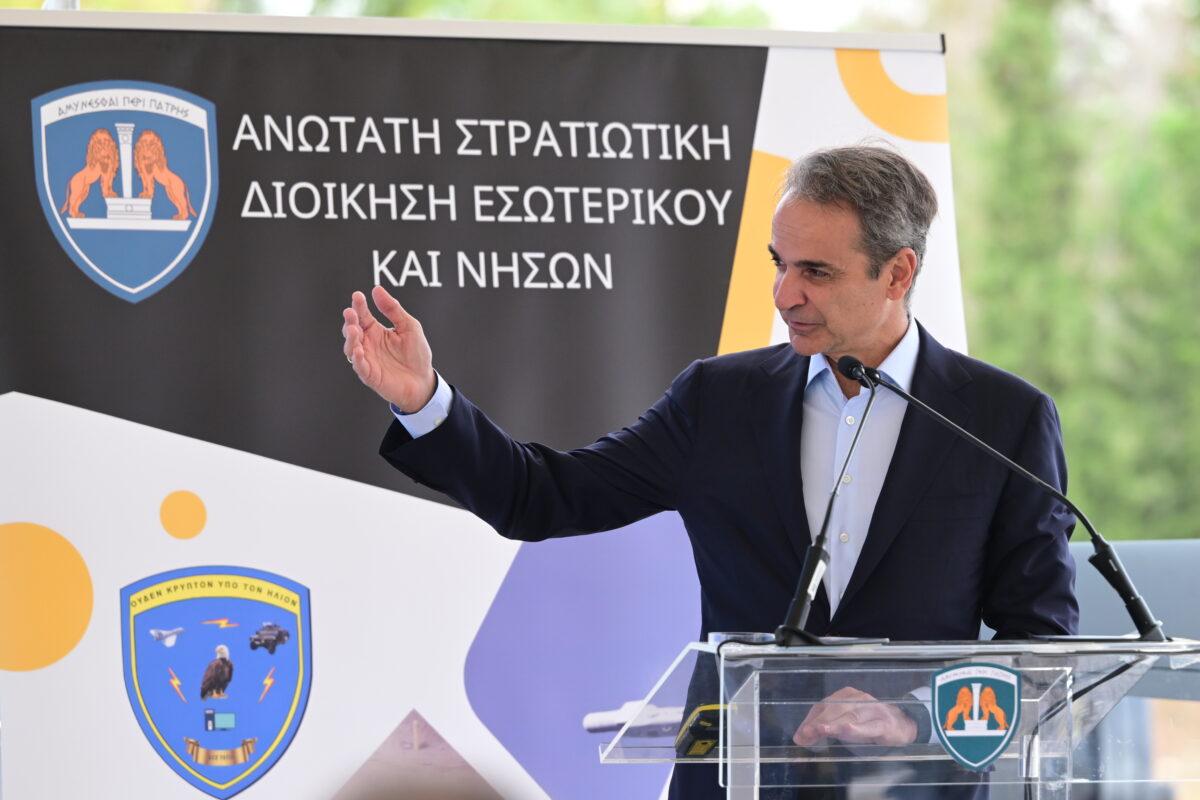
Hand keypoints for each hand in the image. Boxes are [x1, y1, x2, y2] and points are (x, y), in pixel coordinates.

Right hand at [342, 285, 435, 412]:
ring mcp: (367, 359)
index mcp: (375, 331)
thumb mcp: (408, 326)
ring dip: (350, 338)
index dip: (359, 305)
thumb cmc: (416, 354)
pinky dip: (357, 359)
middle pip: (352, 330)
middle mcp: (368, 344)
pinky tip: (359, 350)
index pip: (363, 315)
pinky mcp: (370, 375)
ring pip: (351, 347)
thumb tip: (376, 289)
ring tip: (353, 329)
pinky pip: (359, 366)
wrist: (423, 380)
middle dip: (350, 321)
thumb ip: (393, 309)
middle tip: (351, 312)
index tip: (358, 296)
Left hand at [792, 686, 916, 746]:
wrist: (904, 724)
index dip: (810, 719)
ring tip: (821, 730)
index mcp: (846, 695)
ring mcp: (872, 710)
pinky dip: (858, 728)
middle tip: (806, 735)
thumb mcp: (846, 723)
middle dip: (819, 722)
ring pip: (850, 716)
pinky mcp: (885, 723)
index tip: (800, 735)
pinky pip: (870, 726)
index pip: (824, 705)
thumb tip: (801, 737)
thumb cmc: (870, 723)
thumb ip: (825, 727)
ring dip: (835, 724)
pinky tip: (848, 730)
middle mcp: (858, 699)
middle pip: (835, 708)